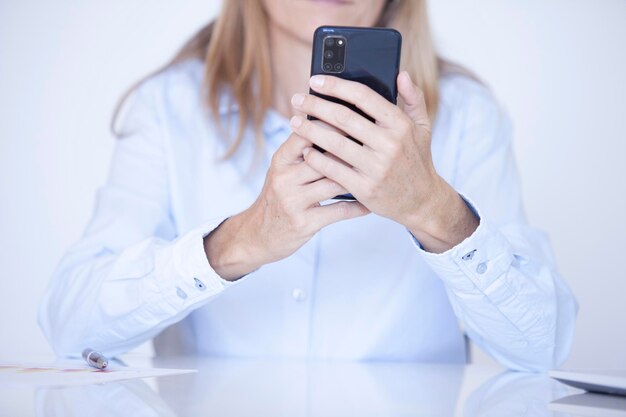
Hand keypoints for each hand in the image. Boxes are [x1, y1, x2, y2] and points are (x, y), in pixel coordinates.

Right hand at [204, 133, 369, 279]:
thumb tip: (330, 120)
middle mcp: (284, 178)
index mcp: (280, 160)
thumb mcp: (282, 170)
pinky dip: (357, 206)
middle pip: (323, 157)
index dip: (332, 124)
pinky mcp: (304, 223)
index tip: (357, 118)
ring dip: (357, 177)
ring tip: (378, 171)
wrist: (257, 235)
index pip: (306, 133)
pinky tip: (370, 203)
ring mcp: (293, 202)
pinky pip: (338, 211)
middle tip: (376, 144)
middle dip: (351, 150)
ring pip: (333, 183)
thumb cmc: (278, 197)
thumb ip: (302, 149)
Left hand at [289, 72, 477, 252]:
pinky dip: (316, 159)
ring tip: (294, 122)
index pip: (364, 97)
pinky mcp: (366, 188)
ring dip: (310, 131)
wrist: (422, 201)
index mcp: (401, 125)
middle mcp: (390, 145)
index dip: (337, 86)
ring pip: (335, 143)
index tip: (316, 80)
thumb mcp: (422, 128)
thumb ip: (413, 99)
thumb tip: (401, 74)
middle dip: (316, 106)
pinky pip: (334, 170)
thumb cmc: (417, 160)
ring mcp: (377, 168)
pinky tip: (304, 150)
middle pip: (344, 118)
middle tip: (297, 99)